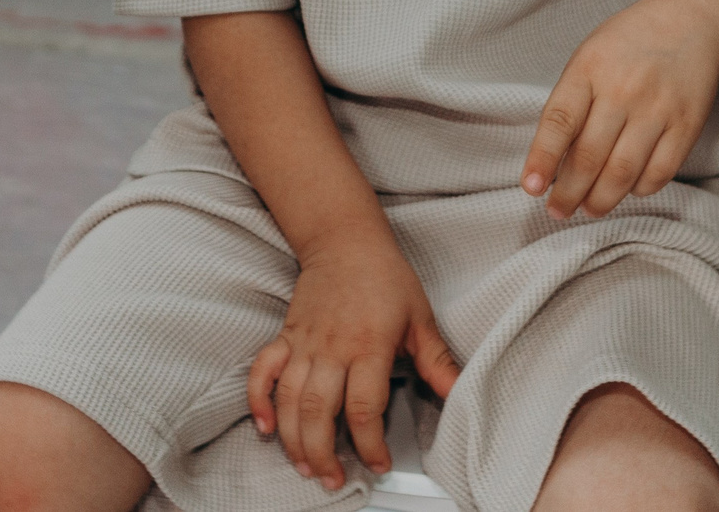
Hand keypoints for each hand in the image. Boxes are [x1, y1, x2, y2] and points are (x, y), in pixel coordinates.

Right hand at [246, 233, 460, 489]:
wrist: (344, 239)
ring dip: (293, 438)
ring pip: (289, 400)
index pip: (363, 407)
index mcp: (368, 346)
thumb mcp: (420, 317)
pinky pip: (264, 371)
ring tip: (305, 466)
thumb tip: (459, 393)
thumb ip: (437, 361)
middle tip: (333, 478)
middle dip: (323, 453)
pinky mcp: (286, 337)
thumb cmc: (384, 275)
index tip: (379, 463)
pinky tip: (265, 426)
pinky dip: (258, 400)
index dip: (370, 444)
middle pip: (318, 411)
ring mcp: (304, 343)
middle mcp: (332, 348)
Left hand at [522, 0, 718, 220]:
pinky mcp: (687, 124)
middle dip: (569, 192)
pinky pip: (659, 172)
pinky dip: (639, 190)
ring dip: (601, 200)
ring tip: (588, 209)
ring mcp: (658, 108)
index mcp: (589, 68)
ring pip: (623, 172)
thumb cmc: (627, 45)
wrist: (691, 23)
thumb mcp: (588, 58)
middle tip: (557, 211)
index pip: (559, 122)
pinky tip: (626, 189)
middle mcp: (623, 89)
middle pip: (590, 156)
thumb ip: (572, 102)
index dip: (542, 159)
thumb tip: (552, 161)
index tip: (531, 188)